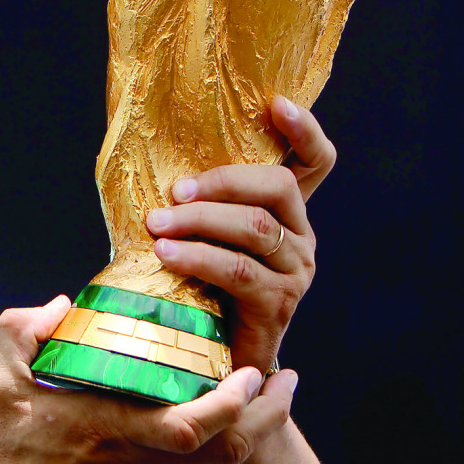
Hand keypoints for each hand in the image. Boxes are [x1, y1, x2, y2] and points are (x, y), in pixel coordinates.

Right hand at [0, 297, 298, 463]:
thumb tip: (59, 303)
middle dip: (268, 415)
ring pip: (222, 463)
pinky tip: (224, 411)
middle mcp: (143, 460)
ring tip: (269, 390)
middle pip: (229, 450)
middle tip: (284, 375)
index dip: (230, 403)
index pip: (189, 427)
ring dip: (256, 427)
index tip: (251, 369)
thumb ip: (21, 332)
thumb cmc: (4, 452)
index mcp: (112, 430)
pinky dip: (226, 438)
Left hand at [146, 96, 332, 372]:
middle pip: (278, 187)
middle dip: (222, 181)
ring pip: (255, 228)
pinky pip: (239, 270)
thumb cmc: (200, 287)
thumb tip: (149, 164)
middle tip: (175, 193)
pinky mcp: (279, 303)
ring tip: (158, 224)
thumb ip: (196, 202)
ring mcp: (295, 271)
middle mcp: (300, 237)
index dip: (303, 130)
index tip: (276, 104)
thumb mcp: (202, 235)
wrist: (216, 359)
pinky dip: (198, 257)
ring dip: (200, 221)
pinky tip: (167, 254)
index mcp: (286, 213)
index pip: (315, 162)